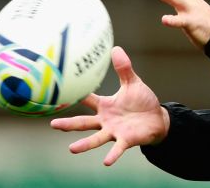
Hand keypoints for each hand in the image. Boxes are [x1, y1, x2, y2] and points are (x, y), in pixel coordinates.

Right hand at [50, 46, 169, 165]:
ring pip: (96, 138)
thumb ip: (123, 68)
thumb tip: (116, 48)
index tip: (56, 92)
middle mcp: (105, 120)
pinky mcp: (125, 140)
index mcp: (105, 106)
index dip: (74, 95)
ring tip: (72, 149)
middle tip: (52, 124)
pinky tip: (105, 162)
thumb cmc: (141, 101)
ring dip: (84, 145)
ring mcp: (114, 131)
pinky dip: (112, 155)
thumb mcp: (132, 83)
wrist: (157, 119)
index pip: (87, 99)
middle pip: (84, 122)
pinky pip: (117, 149)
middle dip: (68, 124)